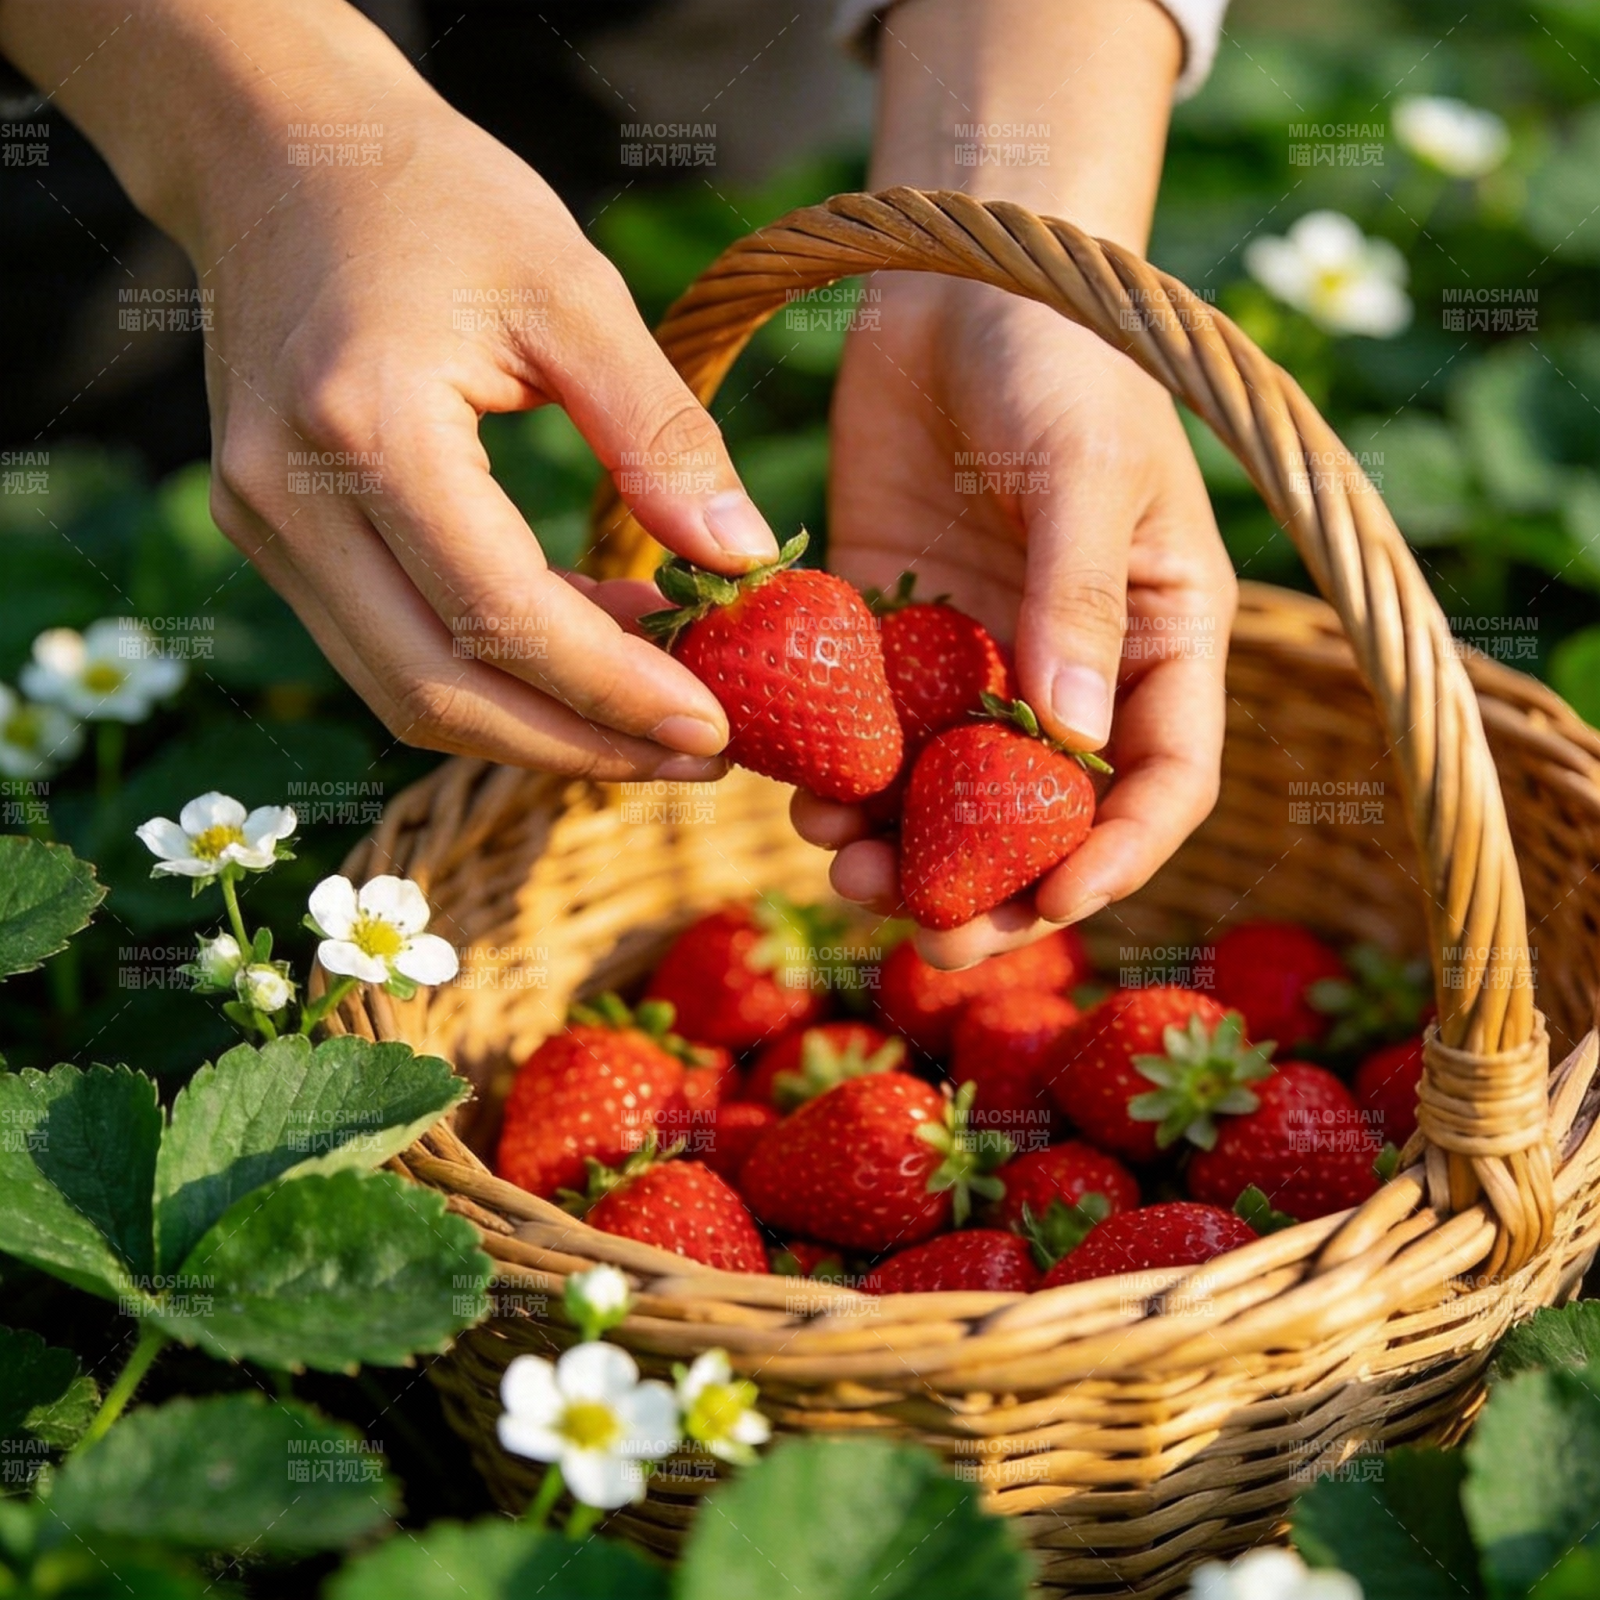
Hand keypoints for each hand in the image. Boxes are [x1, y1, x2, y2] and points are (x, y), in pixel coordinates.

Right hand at [2, 0, 779, 779]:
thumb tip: (745, 560)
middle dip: (579, 746)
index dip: (612, 694)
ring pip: (405, 694)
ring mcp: (266, 530)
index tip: (715, 729)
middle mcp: (290, 502)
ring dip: (537, 728)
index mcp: (363, 429)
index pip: (497, 616)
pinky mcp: (276, 539)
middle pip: (437, 694)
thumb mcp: (572, 291)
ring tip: (657, 716)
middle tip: (698, 757)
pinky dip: (493, 674)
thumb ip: (661, 432)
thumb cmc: (435, 199)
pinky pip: (392, 648)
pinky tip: (590, 651)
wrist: (282, 154)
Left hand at [793, 276, 1235, 963]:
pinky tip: (795, 793)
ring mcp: (970, 658)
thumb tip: (1070, 737)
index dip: (1116, 858)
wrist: (952, 276)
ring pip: (939, 793)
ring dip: (896, 850)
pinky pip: (860, 727)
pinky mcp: (885, 634)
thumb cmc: (1059, 349)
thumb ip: (1077, 592)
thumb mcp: (1087, 463)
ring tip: (840, 869)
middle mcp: (1065, 670)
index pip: (1162, 783)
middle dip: (988, 890)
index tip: (1051, 904)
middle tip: (927, 939)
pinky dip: (831, 773)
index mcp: (1153, 641)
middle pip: (1040, 820)